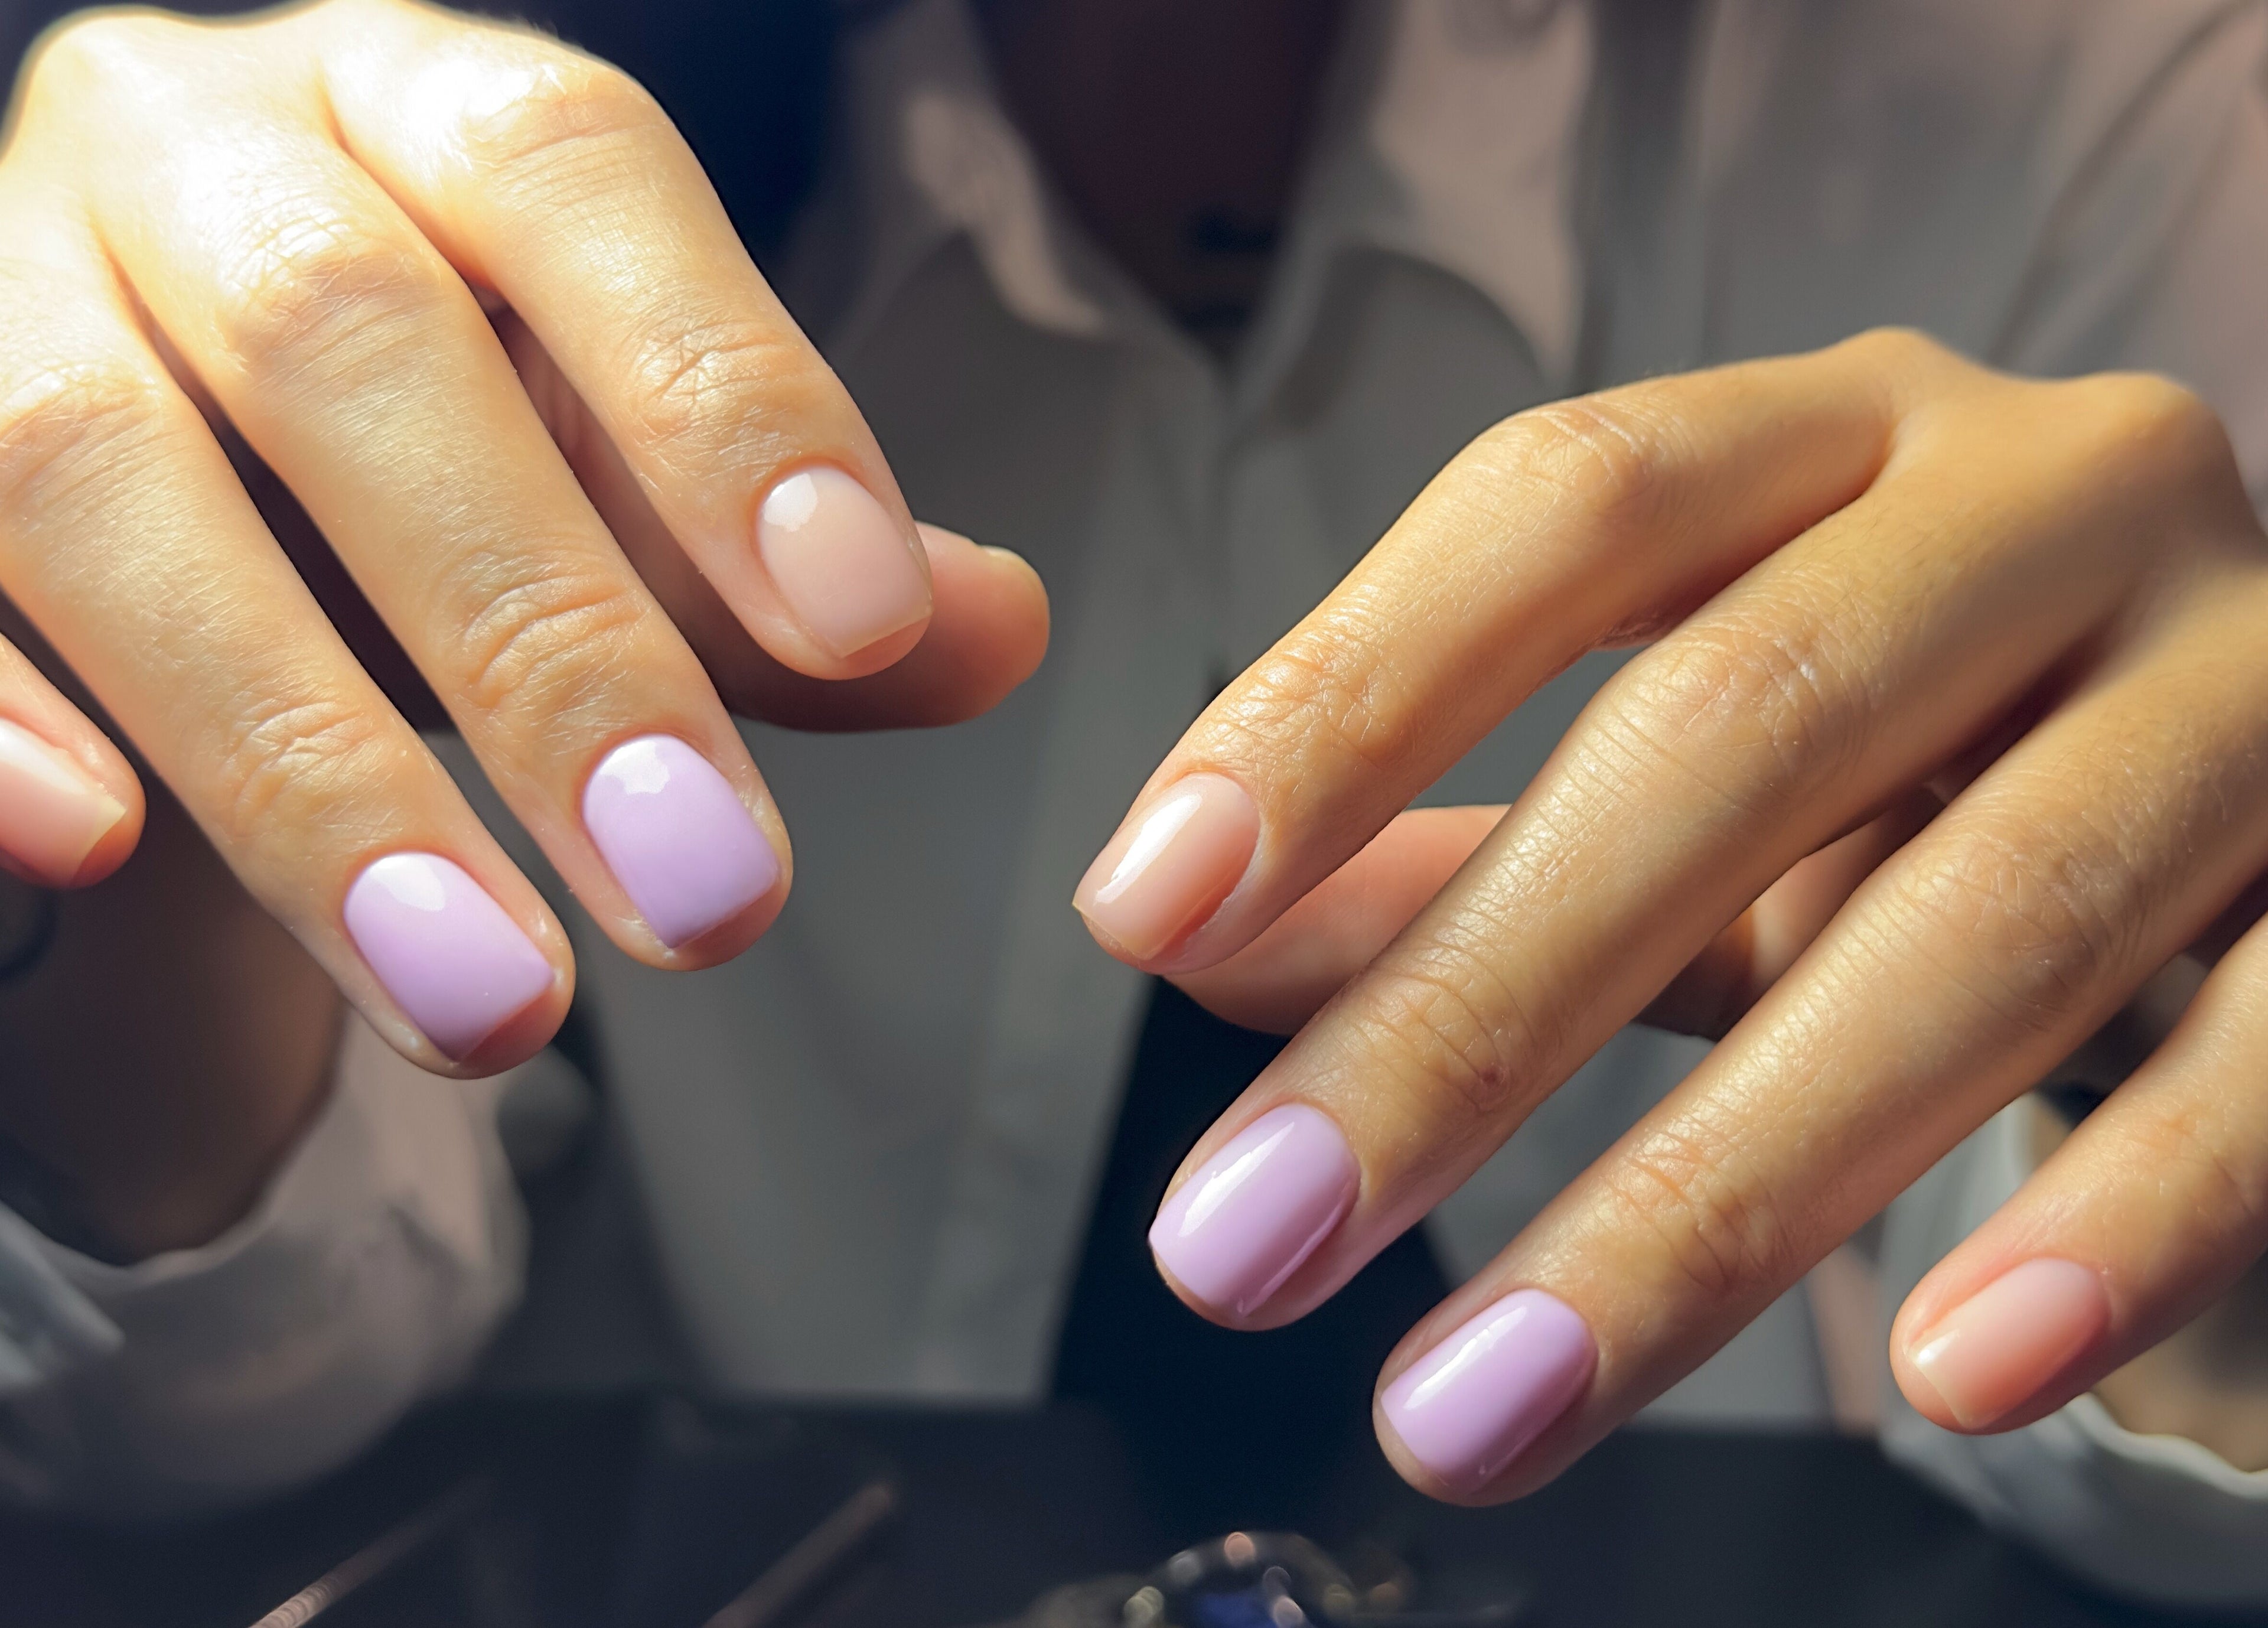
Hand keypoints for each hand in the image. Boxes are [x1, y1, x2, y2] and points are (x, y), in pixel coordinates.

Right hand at [0, 0, 1046, 1074]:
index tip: (857, 624)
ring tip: (491, 999)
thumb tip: (991, 628)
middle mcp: (183, 152)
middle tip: (713, 895)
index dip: (721, 390)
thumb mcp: (615, 486)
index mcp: (413, 112)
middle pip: (351, 347)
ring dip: (300, 760)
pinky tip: (93, 855)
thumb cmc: (420, 460)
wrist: (154, 441)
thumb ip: (779, 562)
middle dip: (547, 640)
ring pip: (88, 473)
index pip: (575, 175)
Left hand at [1074, 329, 2267, 1498]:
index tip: (1144, 906)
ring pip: (1981, 921)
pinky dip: (2111, 1226)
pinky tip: (1937, 1379)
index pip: (1564, 507)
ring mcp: (2259, 679)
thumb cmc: (1938, 778)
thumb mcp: (1702, 789)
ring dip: (1708, 1200)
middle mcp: (2057, 499)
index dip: (1346, 697)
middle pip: (1734, 723)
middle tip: (1238, 1246)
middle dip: (1468, 1012)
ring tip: (1472, 1407)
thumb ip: (1467, 842)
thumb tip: (1198, 935)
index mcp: (1843, 439)